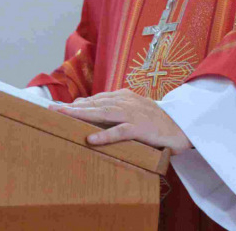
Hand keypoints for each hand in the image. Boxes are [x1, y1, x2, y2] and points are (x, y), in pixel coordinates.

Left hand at [50, 88, 192, 153]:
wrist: (182, 126)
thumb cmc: (155, 120)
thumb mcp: (134, 109)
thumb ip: (114, 108)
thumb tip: (89, 107)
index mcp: (123, 97)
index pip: (95, 99)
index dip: (76, 103)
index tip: (58, 107)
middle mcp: (126, 102)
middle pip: (94, 104)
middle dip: (72, 107)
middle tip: (52, 109)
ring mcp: (133, 114)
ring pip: (103, 113)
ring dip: (82, 115)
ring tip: (64, 117)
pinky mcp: (141, 128)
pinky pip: (121, 132)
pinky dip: (106, 135)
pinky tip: (91, 139)